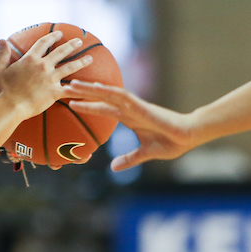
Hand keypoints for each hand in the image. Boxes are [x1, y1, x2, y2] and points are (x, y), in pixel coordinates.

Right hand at [0, 31, 92, 118]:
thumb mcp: (0, 69)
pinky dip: (80, 89)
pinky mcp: (55, 92)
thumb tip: (1, 40)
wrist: (11, 106)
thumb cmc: (4, 90)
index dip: (52, 37)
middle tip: (80, 41)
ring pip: (70, 67)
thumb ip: (3, 54)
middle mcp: (43, 66)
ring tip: (90, 58)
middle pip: (60, 52)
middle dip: (71, 45)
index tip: (59, 34)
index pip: (44, 43)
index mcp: (30, 59)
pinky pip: (70, 90)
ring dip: (81, 62)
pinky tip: (89, 88)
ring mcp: (50, 78)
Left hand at [64, 81, 196, 170]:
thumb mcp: (145, 153)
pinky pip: (124, 97)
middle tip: (62, 87)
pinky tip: (98, 87)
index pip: (103, 108)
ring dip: (90, 88)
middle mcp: (129, 109)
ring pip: (108, 94)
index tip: (69, 102)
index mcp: (129, 118)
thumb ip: (129, 159)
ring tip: (73, 84)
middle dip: (82, 92)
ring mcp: (135, 107)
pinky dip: (110, 92)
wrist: (188, 136)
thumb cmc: (170, 142)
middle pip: (101, 97)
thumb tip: (114, 167)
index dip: (86, 104)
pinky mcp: (143, 108)